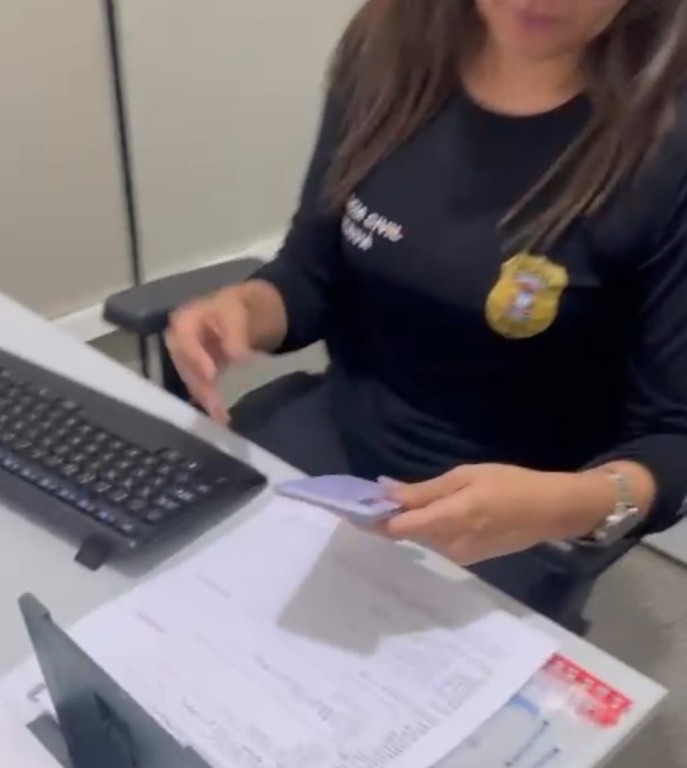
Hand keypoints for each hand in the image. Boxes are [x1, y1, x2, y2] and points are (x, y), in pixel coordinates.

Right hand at [165, 288, 252, 423]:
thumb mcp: (241, 312)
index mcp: (185, 319)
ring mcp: (190, 359)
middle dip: (201, 386)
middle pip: (185, 366)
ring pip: (193, 381)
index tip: (212, 375)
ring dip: (206, 399)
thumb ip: (235, 333)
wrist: (259, 312)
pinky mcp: (202, 373)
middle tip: (217, 405)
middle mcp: (180, 340)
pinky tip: (222, 416)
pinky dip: (212, 401)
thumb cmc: (246, 307)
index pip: (183, 340)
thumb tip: (235, 357)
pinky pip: (203, 388)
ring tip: (221, 417)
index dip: (195, 358)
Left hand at [378, 464, 614, 565]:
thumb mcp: (465, 476)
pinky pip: (439, 543)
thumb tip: (386, 492)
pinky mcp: (469, 560)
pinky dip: (430, 529)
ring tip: (403, 501)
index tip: (354, 509)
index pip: (397, 529)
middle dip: (390, 519)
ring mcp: (460, 556)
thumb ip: (424, 490)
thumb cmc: (509, 484)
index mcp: (448, 520)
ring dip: (411, 524)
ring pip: (423, 539)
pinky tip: (434, 513)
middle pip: (407, 535)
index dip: (372, 520)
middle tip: (375, 498)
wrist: (551, 511)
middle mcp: (449, 545)